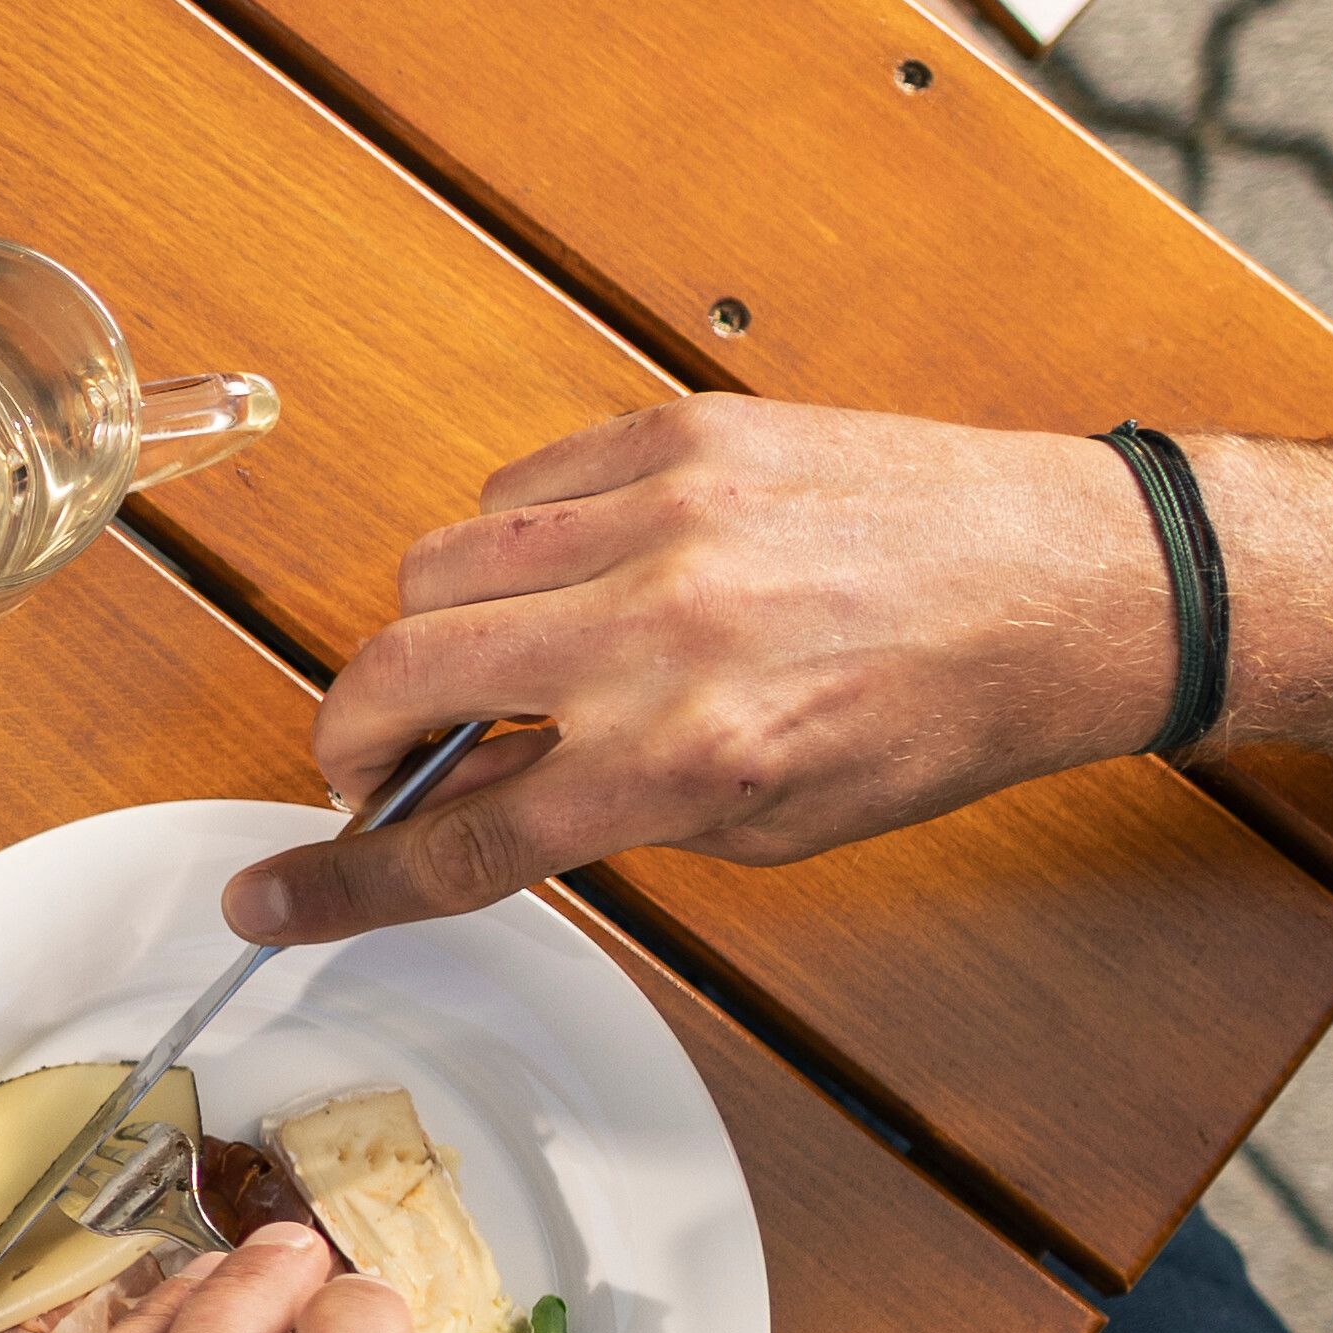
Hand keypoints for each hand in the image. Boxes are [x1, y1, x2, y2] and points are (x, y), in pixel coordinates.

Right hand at [226, 398, 1179, 943]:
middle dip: (355, 740)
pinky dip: (514, 545)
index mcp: (692, 757)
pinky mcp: (684, 430)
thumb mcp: (769, 824)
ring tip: (508, 662)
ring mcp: (668, 513)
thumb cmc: (936, 718)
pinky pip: (519, 488)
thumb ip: (603, 814)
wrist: (1065, 583)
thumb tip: (462, 796)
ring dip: (436, 633)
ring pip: (437, 567)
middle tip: (383, 763)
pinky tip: (576, 576)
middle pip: (403, 680)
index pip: (463, 840)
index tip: (267, 902)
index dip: (342, 882)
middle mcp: (665, 629)